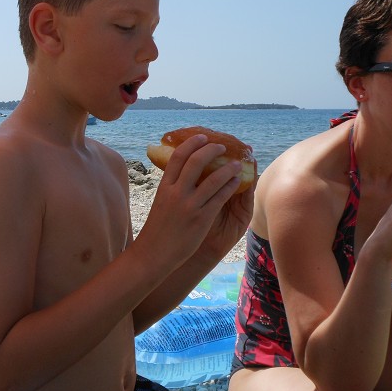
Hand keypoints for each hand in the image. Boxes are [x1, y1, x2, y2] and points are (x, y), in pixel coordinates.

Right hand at [137, 134, 244, 270]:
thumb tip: (180, 170)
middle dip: (212, 150)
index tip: (202, 137)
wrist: (154, 253)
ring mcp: (189, 206)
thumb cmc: (158, 228)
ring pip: (213, 179)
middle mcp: (176, 193)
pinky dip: (230, 186)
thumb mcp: (160, 201)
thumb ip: (171, 186)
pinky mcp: (201, 219)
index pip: (178, 157)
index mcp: (164, 186)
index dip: (191, 143)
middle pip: (196, 161)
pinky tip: (237, 182)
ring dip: (227, 168)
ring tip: (236, 163)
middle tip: (222, 146)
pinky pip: (220, 197)